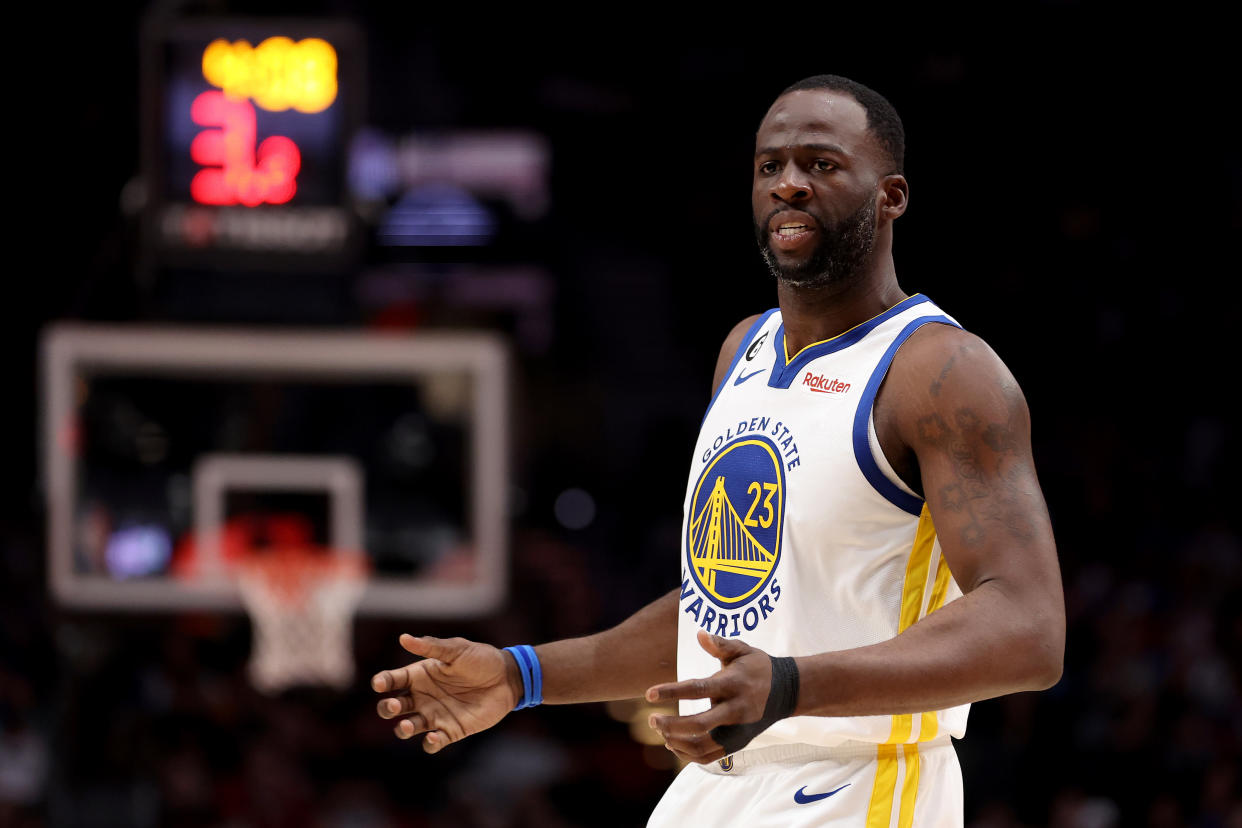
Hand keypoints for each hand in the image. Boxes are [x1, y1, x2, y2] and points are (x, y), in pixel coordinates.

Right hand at [371, 633, 520, 753]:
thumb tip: (403, 638)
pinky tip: (434, 737)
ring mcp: (434, 715)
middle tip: (394, 706)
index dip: (382, 682)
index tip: (380, 684)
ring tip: (406, 725)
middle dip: (386, 708)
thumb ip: (431, 647)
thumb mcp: (457, 650)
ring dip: (403, 728)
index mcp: (420, 675)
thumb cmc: (481, 659)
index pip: (392, 680)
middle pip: (393, 707)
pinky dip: (430, 744)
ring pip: (407, 727)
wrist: (507, 678)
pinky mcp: (450, 731)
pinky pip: (433, 742)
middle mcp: (422, 697)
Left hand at [644, 630, 776, 763]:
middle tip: (652, 719)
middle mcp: (736, 710)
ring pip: (702, 747)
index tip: (649, 694)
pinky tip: (673, 743)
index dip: (672, 692)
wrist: (787, 692)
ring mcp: (738, 731)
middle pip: (699, 725)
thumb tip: (699, 633)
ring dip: (677, 742)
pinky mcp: (738, 744)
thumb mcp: (742, 650)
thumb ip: (720, 644)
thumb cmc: (758, 667)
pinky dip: (688, 754)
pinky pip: (710, 757)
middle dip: (670, 725)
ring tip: (661, 731)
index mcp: (733, 684)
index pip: (698, 689)